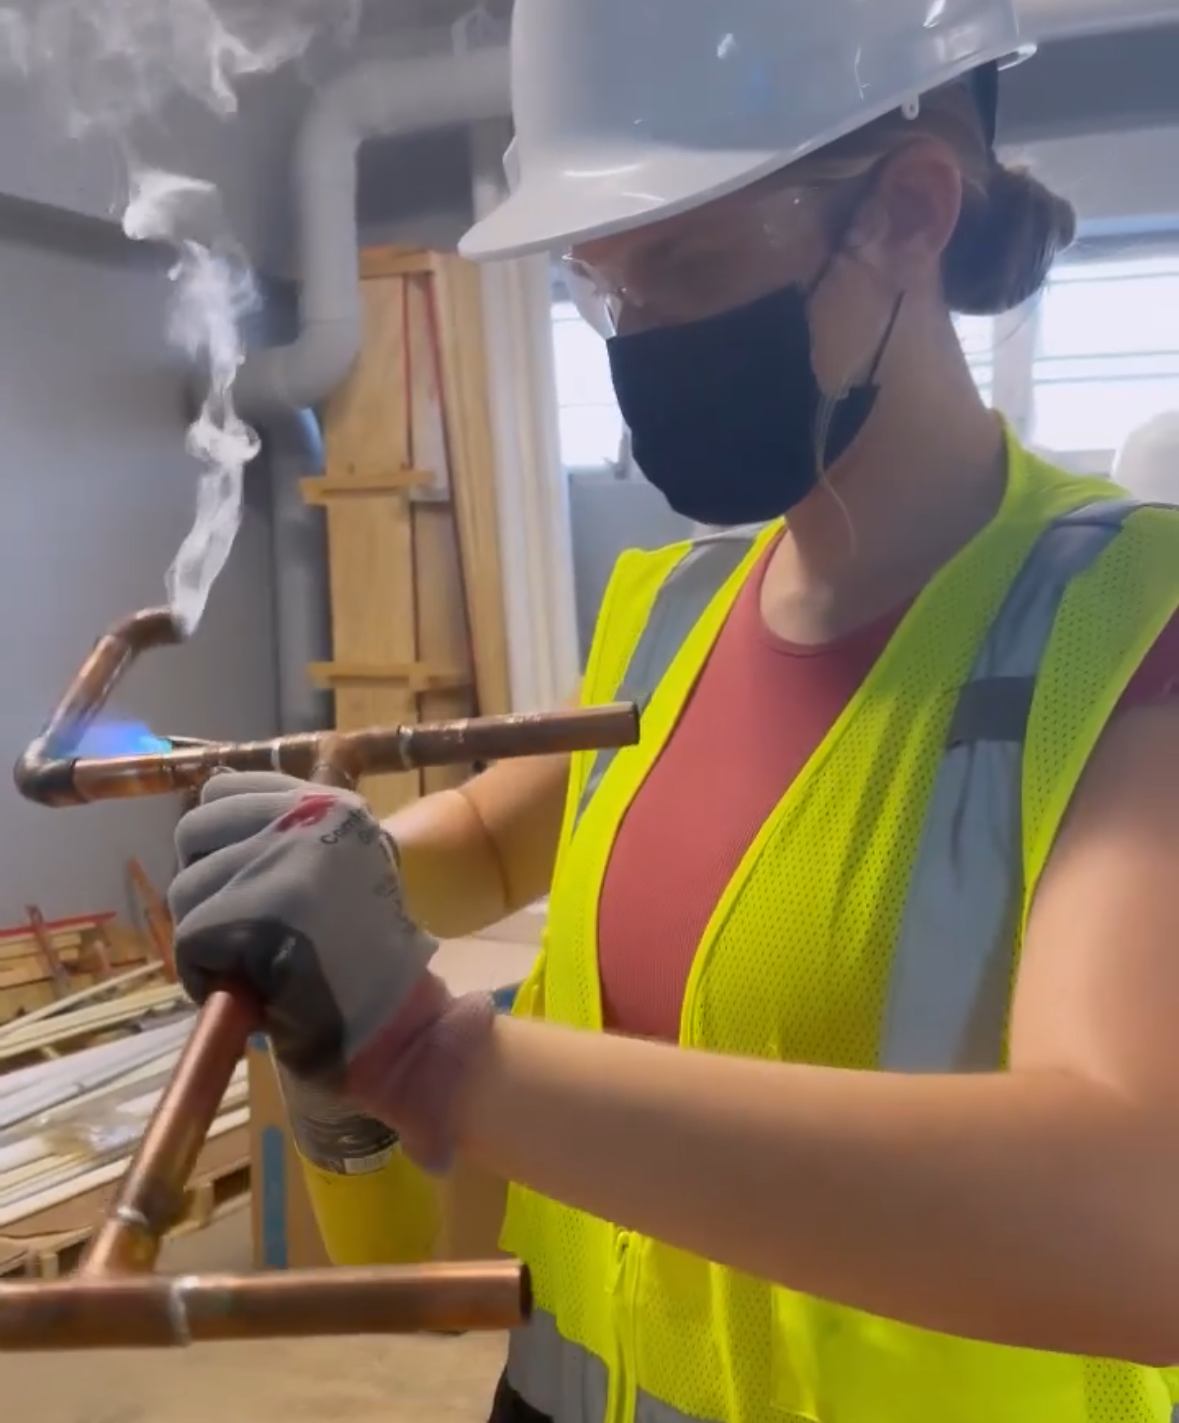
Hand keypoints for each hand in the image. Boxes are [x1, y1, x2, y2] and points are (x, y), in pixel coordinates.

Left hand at [168, 771, 437, 1086]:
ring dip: (205, 935)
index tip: (242, 880)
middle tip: (243, 928)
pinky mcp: (254, 916)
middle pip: (194, 834)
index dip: (217, 840)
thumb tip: (211, 797)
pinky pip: (190, 940)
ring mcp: (279, 864)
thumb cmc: (366, 952)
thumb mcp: (340, 862)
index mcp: (327, 803)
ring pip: (187, 891)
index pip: (222, 791)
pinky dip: (203, 972)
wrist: (395, 1020)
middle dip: (205, 886)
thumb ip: (286, 831)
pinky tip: (250, 985)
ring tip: (253, 962)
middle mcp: (304, 818)